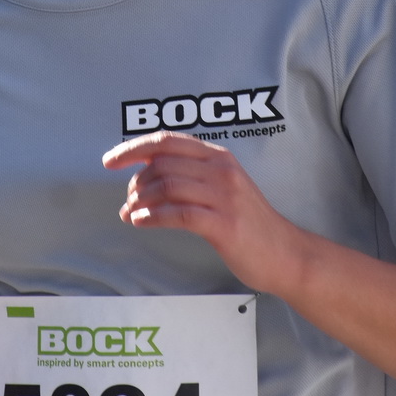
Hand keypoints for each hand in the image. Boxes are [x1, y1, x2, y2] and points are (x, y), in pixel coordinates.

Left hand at [101, 132, 304, 295]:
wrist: (285, 254)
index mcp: (219, 157)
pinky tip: (141, 222)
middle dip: (135, 183)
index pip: (167, 140)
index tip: (110, 162)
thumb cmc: (248, 224)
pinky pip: (178, 213)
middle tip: (128, 203)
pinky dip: (152, 216)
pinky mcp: (224, 224)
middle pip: (162, 164)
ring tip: (131, 215)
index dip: (133, 148)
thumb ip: (190, 176)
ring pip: (167, 186)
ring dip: (140, 201)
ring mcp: (225, 196)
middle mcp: (222, 170)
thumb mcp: (222, 188)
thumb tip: (144, 176)